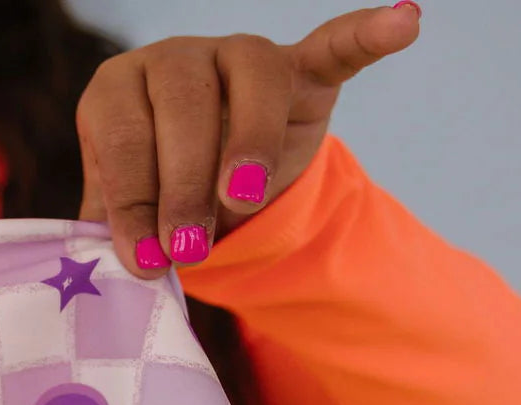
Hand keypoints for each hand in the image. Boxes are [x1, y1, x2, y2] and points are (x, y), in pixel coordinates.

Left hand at [77, 3, 421, 277]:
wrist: (211, 186)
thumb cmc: (158, 197)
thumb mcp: (131, 216)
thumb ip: (124, 232)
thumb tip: (127, 265)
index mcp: (117, 89)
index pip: (121, 134)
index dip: (131, 200)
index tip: (145, 258)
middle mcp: (173, 59)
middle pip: (182, 102)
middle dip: (183, 183)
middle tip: (188, 246)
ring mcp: (237, 55)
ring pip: (250, 79)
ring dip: (247, 143)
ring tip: (240, 199)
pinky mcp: (299, 69)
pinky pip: (334, 47)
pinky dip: (367, 35)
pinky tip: (402, 24)